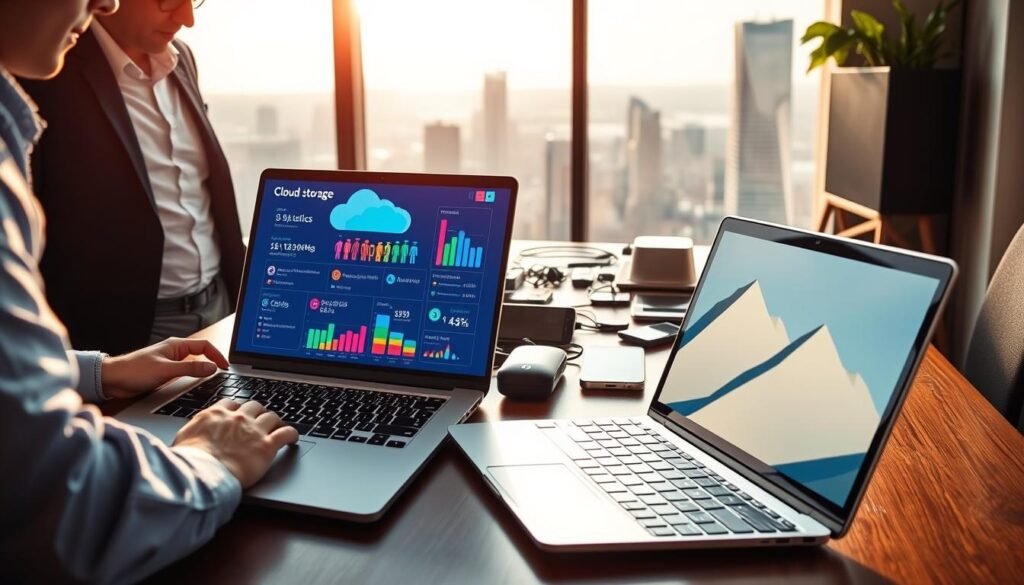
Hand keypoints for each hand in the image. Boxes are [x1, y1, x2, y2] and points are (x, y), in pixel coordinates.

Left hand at [101, 337, 229, 399]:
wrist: (113, 380)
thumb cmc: (134, 371)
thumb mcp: (166, 370)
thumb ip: (190, 370)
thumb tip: (212, 368)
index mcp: (176, 345)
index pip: (205, 346)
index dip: (217, 355)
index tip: (225, 366)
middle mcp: (175, 352)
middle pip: (201, 354)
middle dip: (214, 361)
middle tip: (223, 372)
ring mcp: (170, 362)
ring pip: (194, 364)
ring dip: (203, 370)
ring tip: (213, 378)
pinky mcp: (165, 372)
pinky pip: (185, 372)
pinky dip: (194, 377)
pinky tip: (195, 384)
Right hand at [173, 399, 299, 487]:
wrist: (201, 475)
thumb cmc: (188, 462)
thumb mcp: (182, 440)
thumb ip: (191, 433)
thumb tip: (188, 437)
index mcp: (215, 415)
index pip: (231, 403)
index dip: (237, 409)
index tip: (239, 414)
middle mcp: (237, 418)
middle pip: (254, 406)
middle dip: (258, 412)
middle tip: (260, 420)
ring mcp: (254, 430)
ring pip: (272, 416)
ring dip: (275, 421)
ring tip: (277, 427)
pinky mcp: (267, 446)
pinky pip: (286, 433)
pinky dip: (292, 434)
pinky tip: (293, 438)